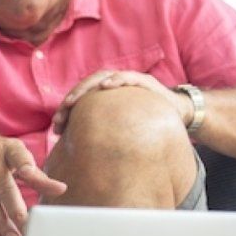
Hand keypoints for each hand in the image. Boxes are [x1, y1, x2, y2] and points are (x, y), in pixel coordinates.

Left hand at [53, 70, 187, 134]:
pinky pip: (128, 77)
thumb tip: (82, 158)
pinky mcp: (144, 81)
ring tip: (71, 101)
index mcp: (105, 96)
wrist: (178, 113)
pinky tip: (105, 86)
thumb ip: (105, 136)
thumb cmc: (147, 123)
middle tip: (59, 117)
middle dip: (70, 100)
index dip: (67, 110)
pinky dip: (116, 80)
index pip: (80, 98)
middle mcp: (113, 85)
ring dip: (84, 89)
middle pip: (85, 87)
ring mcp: (128, 80)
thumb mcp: (122, 130)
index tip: (56, 127)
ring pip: (100, 79)